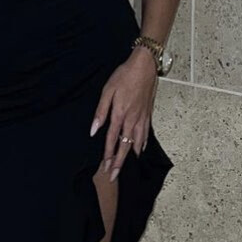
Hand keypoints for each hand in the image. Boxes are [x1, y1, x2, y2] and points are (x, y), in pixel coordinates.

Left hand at [89, 47, 157, 180]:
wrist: (145, 66)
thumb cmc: (124, 75)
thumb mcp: (108, 90)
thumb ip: (101, 112)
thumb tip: (94, 130)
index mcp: (120, 114)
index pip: (112, 139)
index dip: (108, 155)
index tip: (105, 167)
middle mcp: (132, 119)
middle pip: (125, 146)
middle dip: (119, 163)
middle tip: (114, 176)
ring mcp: (142, 117)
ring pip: (136, 142)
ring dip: (131, 156)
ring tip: (127, 167)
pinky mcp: (148, 114)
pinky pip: (146, 134)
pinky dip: (142, 144)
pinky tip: (140, 149)